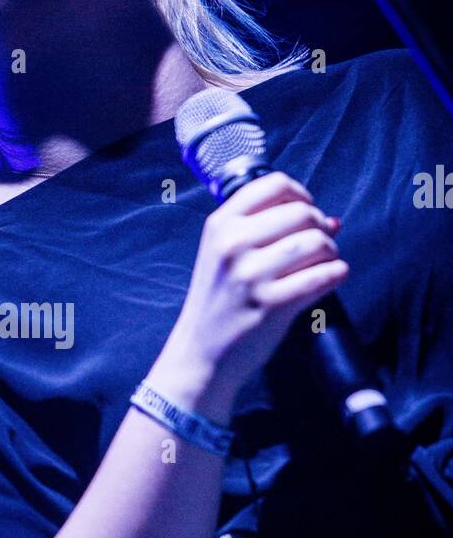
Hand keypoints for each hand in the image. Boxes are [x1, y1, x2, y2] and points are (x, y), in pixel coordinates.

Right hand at [165, 170, 348, 399]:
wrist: (201, 352)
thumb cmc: (219, 301)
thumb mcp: (224, 254)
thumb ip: (266, 230)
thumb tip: (332, 221)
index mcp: (220, 225)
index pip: (275, 185)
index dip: (301, 195)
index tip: (306, 212)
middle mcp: (233, 244)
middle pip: (302, 212)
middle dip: (320, 227)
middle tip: (318, 245)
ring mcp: (251, 275)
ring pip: (317, 242)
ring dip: (331, 251)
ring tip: (324, 263)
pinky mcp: (271, 303)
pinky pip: (322, 276)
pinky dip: (336, 274)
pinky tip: (332, 277)